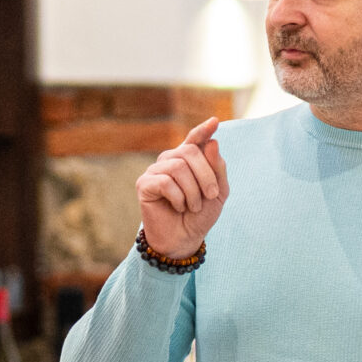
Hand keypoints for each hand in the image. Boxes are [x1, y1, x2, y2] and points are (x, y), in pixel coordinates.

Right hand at [137, 117, 227, 260]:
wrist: (184, 239)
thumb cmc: (200, 215)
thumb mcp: (218, 193)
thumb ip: (217, 168)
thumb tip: (212, 142)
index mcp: (188, 159)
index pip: (194, 139)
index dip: (203, 130)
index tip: (215, 122)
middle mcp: (170, 160)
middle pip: (190, 151)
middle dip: (206, 174)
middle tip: (211, 195)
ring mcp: (155, 171)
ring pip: (178, 167)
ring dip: (193, 190)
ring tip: (193, 206)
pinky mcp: (144, 184)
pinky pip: (165, 182)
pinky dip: (178, 198)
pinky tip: (178, 207)